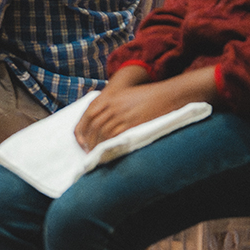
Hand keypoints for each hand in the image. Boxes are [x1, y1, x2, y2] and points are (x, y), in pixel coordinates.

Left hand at [74, 66, 216, 150]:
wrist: (169, 95)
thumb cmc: (149, 97)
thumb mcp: (126, 97)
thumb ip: (113, 107)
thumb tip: (104, 122)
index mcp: (109, 98)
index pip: (88, 115)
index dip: (82, 129)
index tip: (81, 141)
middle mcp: (112, 106)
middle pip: (93, 126)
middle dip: (89, 141)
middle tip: (89, 152)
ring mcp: (121, 114)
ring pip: (102, 133)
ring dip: (97, 145)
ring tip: (97, 155)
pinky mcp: (132, 123)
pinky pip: (115, 136)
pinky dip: (108, 146)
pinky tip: (108, 152)